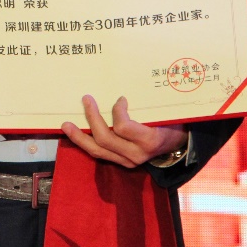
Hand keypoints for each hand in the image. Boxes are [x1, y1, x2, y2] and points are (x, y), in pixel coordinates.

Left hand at [61, 95, 185, 168]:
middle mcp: (136, 154)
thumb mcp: (166, 112)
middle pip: (105, 139)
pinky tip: (75, 133)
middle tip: (86, 99)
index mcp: (149, 140)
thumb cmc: (173, 122)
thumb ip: (147, 104)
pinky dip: (85, 143)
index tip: (120, 99)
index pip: (123, 127)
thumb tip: (126, 84)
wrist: (180, 146)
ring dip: (80, 136)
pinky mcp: (122, 163)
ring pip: (98, 151)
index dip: (117, 111)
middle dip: (92, 118)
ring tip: (66, 125)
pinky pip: (100, 154)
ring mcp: (128, 161)